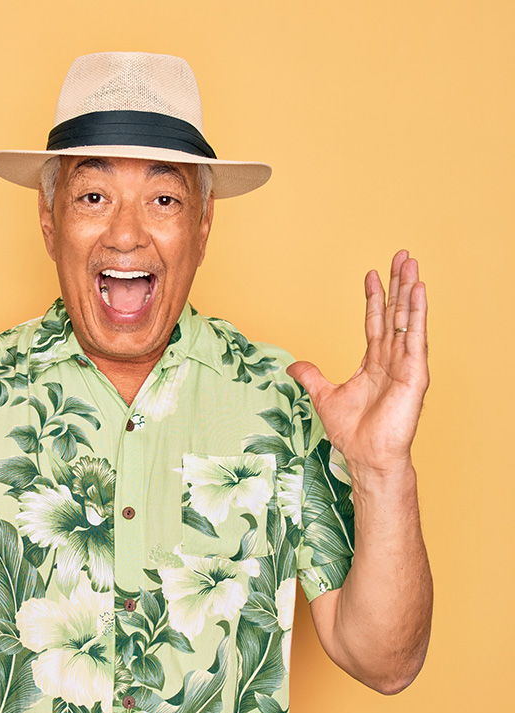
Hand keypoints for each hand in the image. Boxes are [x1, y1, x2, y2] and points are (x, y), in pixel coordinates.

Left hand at [287, 250, 428, 472]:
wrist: (367, 456)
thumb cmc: (352, 433)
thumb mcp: (324, 396)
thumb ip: (311, 377)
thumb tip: (293, 365)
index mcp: (374, 363)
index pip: (375, 322)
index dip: (374, 298)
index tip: (372, 274)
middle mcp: (391, 359)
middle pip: (394, 313)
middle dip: (397, 285)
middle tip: (401, 255)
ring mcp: (404, 365)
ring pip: (407, 320)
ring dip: (410, 291)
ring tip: (412, 264)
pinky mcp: (414, 374)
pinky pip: (416, 338)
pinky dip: (418, 315)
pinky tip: (419, 292)